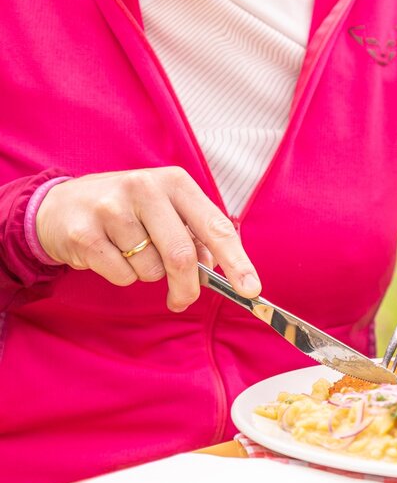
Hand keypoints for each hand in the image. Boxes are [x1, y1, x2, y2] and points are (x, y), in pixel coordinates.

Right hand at [35, 167, 259, 311]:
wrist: (59, 205)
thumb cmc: (128, 210)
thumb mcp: (166, 210)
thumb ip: (195, 235)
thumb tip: (218, 269)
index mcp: (175, 182)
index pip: (216, 226)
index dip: (237, 262)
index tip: (251, 289)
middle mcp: (145, 188)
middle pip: (182, 255)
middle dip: (187, 287)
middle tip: (182, 300)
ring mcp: (112, 208)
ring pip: (151, 269)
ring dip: (148, 274)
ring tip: (130, 252)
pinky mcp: (84, 233)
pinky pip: (121, 275)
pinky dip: (122, 276)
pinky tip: (109, 255)